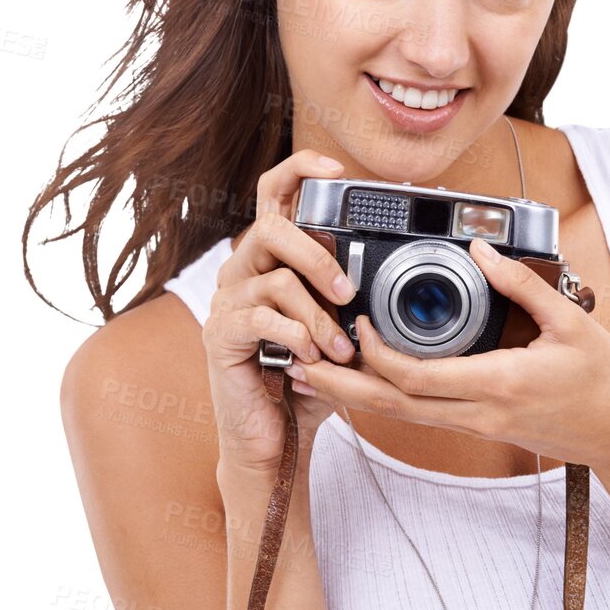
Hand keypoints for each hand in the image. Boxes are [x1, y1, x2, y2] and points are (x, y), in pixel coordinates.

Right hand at [202, 148, 362, 474]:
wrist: (272, 439)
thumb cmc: (306, 382)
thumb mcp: (340, 331)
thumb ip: (351, 298)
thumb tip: (390, 274)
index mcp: (271, 259)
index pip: (274, 194)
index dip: (300, 170)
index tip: (336, 171)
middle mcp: (242, 271)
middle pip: (271, 228)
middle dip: (318, 257)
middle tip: (349, 293)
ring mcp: (226, 301)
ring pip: (276, 279)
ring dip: (318, 316)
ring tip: (339, 350)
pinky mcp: (219, 334)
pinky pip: (260, 318)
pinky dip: (296, 338)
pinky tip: (310, 361)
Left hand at [288, 237, 609, 471]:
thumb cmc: (606, 380)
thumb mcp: (570, 322)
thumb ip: (521, 283)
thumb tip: (479, 247)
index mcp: (499, 383)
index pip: (417, 376)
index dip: (376, 354)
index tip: (355, 322)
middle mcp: (480, 412)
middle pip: (394, 405)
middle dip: (341, 387)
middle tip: (298, 363)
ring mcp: (479, 425)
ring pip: (402, 416)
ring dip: (356, 396)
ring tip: (315, 375)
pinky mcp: (481, 427)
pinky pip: (423, 415)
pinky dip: (387, 400)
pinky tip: (364, 385)